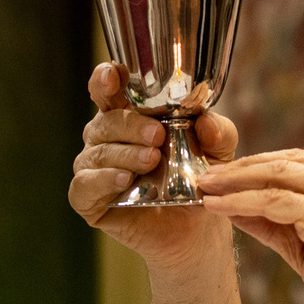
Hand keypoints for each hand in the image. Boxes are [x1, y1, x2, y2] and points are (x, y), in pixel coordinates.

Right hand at [69, 63, 240, 270]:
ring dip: (125, 154)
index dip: (105, 79)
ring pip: (97, 152)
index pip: (107, 90)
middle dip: (129, 125)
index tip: (113, 75)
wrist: (197, 228)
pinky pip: (84, 186)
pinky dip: (102, 180)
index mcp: (129, 117)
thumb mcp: (218, 150)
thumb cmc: (198, 180)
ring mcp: (94, 169)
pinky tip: (123, 180)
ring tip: (151, 160)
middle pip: (105, 121)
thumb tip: (206, 123)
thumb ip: (218, 131)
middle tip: (157, 136)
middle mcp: (106, 139)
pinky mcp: (89, 200)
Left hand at [198, 151, 303, 303]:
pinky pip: (273, 202)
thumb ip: (279, 223)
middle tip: (209, 176)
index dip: (262, 164)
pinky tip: (218, 208)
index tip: (231, 174)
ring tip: (205, 188)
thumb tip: (236, 208)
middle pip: (288, 161)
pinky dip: (240, 203)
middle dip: (243, 167)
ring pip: (277, 176)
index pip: (303, 161)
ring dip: (236, 182)